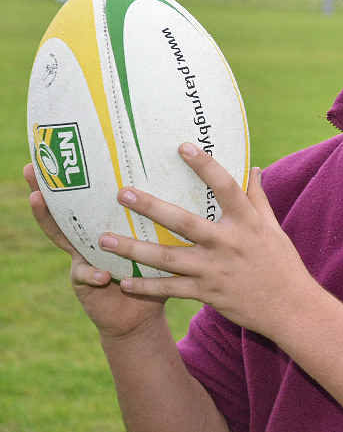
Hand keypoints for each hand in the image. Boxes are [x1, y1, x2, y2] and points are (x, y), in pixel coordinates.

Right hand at [23, 163, 166, 339]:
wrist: (141, 310)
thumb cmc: (156, 268)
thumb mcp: (160, 237)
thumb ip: (168, 214)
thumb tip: (191, 173)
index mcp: (106, 224)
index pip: (88, 196)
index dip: (73, 177)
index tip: (59, 152)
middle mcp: (87, 238)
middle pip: (62, 210)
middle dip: (44, 188)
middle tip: (29, 168)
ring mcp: (81, 257)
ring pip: (60, 236)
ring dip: (46, 218)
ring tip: (36, 199)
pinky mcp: (84, 281)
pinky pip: (86, 274)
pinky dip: (93, 273)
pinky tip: (102, 274)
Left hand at [98, 143, 318, 338]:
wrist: (291, 308)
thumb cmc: (282, 263)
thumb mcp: (273, 228)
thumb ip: (258, 198)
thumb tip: (253, 167)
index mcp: (247, 222)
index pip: (226, 187)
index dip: (205, 166)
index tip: (183, 146)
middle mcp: (229, 243)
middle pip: (184, 222)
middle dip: (151, 207)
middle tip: (122, 193)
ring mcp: (215, 270)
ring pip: (168, 259)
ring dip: (134, 249)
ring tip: (103, 239)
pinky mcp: (207, 294)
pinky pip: (171, 290)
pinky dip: (146, 287)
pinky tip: (122, 281)